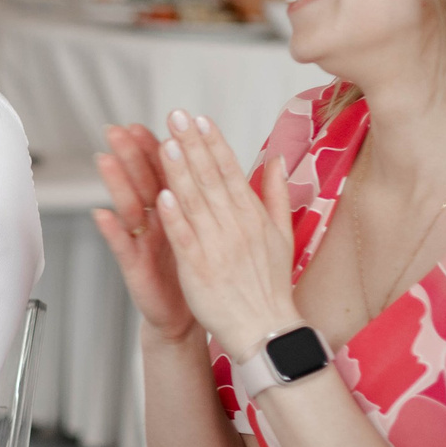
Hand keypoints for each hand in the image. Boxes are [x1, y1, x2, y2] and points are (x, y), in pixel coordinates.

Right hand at [91, 123, 195, 343]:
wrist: (191, 316)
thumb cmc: (201, 272)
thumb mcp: (211, 229)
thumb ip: (214, 196)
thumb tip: (221, 164)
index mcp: (179, 209)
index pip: (168, 170)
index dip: (162, 146)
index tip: (157, 123)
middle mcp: (156, 221)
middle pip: (142, 181)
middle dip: (131, 154)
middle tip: (119, 129)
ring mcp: (142, 242)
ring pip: (127, 206)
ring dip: (115, 183)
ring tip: (105, 159)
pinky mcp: (135, 267)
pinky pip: (121, 246)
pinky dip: (111, 230)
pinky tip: (101, 214)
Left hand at [154, 110, 300, 359]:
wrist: (268, 330)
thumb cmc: (270, 285)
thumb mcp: (282, 235)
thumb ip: (276, 195)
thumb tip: (277, 160)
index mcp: (253, 217)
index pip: (231, 172)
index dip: (213, 144)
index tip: (199, 119)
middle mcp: (237, 227)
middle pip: (211, 179)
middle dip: (192, 145)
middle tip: (176, 116)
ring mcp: (218, 247)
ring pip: (196, 203)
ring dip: (181, 172)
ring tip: (166, 144)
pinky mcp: (201, 269)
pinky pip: (186, 239)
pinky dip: (175, 217)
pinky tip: (163, 195)